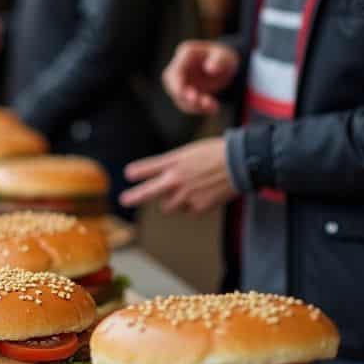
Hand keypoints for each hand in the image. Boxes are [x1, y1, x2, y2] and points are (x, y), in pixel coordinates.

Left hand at [120, 137, 237, 213]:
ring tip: (184, 191)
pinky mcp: (199, 207)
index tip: (128, 175)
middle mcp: (176, 180)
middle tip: (123, 200)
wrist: (240, 163)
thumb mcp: (186, 152)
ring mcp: (187, 196)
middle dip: (134, 196)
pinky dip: (190, 206)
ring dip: (170, 202)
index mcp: (173, 164)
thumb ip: (167, 164)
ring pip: (168, 207)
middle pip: (147, 193)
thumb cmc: (213, 154)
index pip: (145, 169)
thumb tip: (152, 175)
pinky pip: (187, 211)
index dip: (135, 173)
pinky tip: (202, 194)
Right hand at [162, 41, 239, 114]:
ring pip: (180, 98)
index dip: (177, 86)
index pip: (174, 72)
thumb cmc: (224, 57)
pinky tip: (213, 108)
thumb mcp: (225, 56)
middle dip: (184, 97)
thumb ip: (219, 60)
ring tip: (213, 107)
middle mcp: (179, 68)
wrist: (225, 66)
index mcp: (186, 54)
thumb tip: (210, 68)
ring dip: (195, 106)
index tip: (187, 96)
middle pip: (172, 86)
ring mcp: (181, 81)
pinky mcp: (186, 93)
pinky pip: (188, 104)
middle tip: (200, 102)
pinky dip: (200, 109)